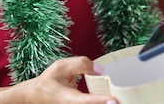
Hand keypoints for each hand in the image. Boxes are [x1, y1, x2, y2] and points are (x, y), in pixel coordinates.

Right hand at [1, 56, 116, 103]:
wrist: (37, 94)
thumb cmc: (49, 80)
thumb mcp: (61, 66)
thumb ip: (81, 64)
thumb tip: (101, 70)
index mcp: (68, 99)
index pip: (86, 101)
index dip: (100, 101)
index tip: (114, 101)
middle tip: (126, 98)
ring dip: (107, 103)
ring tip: (125, 97)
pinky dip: (103, 101)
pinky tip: (112, 98)